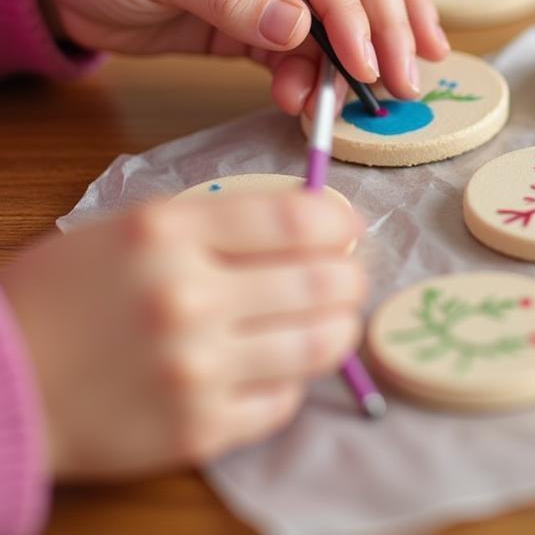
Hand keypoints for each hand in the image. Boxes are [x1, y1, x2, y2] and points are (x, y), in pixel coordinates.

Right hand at [0, 187, 365, 477]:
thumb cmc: (68, 293)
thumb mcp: (135, 229)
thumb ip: (220, 222)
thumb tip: (310, 224)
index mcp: (171, 234)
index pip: (297, 220)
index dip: (339, 221)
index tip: (346, 228)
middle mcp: (189, 298)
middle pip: (324, 282)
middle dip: (350, 276)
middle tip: (347, 277)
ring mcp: (196, 370)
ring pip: (319, 344)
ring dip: (338, 327)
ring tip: (331, 320)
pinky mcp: (197, 430)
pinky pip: (283, 401)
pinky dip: (291, 380)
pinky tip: (274, 366)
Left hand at [28, 0, 449, 112]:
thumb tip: (299, 27)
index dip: (353, 7)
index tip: (366, 59)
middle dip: (389, 27)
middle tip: (408, 80)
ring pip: (346, 10)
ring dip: (368, 52)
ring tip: (383, 95)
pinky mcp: (262, 17)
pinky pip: (306, 46)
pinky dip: (319, 74)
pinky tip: (318, 99)